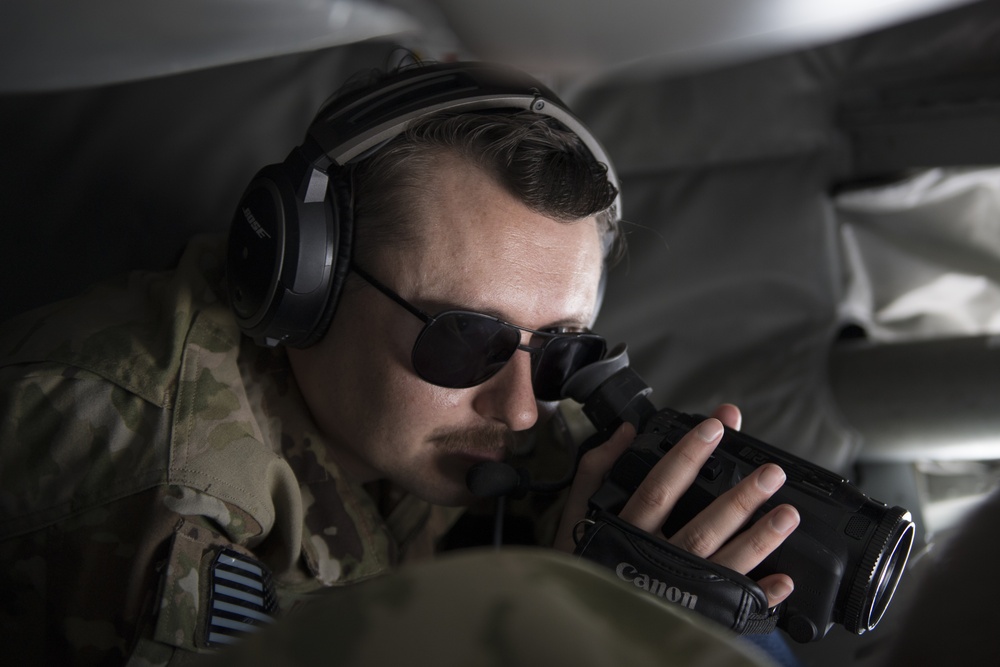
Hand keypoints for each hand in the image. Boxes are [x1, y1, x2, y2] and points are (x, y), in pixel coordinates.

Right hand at [554, 404, 798, 607]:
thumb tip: (627, 431)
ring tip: (788, 515)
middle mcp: (656, 562)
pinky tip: (785, 580)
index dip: (688, 457)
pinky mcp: (694, 615)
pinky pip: (734, 608)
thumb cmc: (580, 563)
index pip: (660, 488)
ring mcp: (678, 592)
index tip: (716, 427)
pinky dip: (762, 596)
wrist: (575, 623)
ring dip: (760, 540)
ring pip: (725, 564)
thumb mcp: (576, 513)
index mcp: (626, 531)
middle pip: (703, 527)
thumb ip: (597, 469)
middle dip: (741, 498)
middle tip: (771, 473)